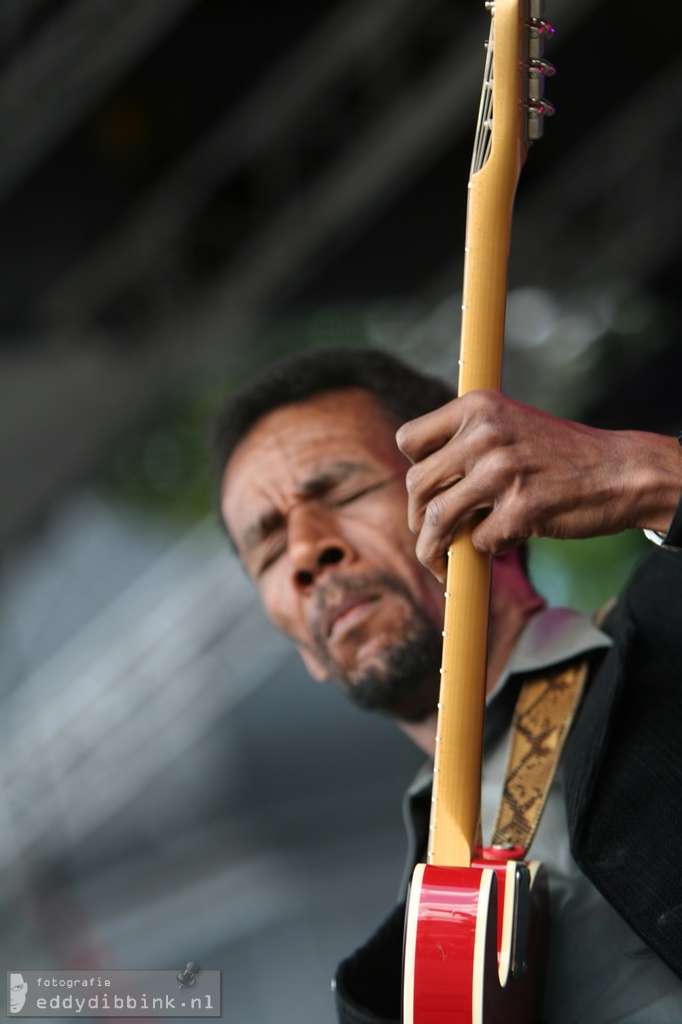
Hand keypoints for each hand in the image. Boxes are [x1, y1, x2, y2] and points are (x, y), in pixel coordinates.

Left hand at [396, 390, 680, 580]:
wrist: (621, 471)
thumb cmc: (560, 454)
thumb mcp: (510, 425)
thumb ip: (467, 443)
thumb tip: (419, 490)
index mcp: (478, 406)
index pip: (408, 441)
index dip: (414, 470)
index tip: (429, 489)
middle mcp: (485, 433)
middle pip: (416, 486)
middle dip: (417, 519)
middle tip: (430, 535)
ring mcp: (502, 471)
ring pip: (437, 520)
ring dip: (432, 550)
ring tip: (440, 563)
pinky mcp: (521, 508)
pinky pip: (479, 542)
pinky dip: (486, 551)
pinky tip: (505, 542)